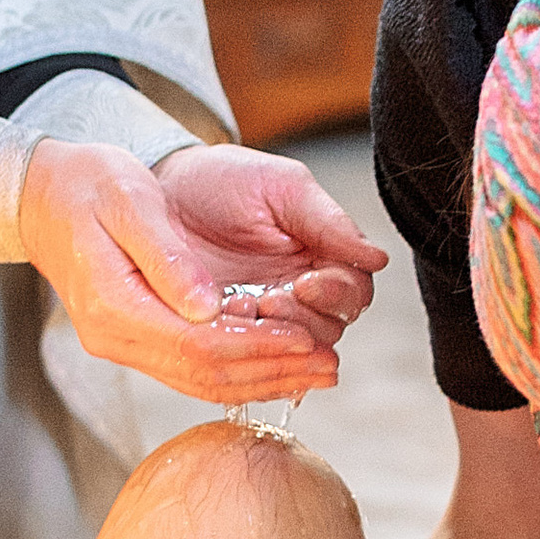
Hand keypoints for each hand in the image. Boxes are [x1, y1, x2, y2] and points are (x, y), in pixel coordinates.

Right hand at [22, 142, 371, 402]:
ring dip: (261, 379)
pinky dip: (236, 371)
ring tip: (316, 372)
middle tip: (329, 366)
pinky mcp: (132, 338)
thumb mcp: (128, 202)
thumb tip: (208, 307)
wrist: (39, 195)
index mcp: (113, 304)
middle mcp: (114, 337)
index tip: (307, 338)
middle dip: (271, 372)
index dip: (258, 346)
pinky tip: (275, 365)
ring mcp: (121, 343)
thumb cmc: (86, 185)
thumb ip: (167, 256)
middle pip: (203, 374)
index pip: (197, 345)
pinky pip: (190, 369)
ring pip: (199, 380)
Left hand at [154, 146, 385, 350]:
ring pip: (288, 352)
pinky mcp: (222, 333)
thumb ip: (329, 222)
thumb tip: (377, 258)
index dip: (336, 295)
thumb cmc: (224, 178)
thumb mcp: (280, 188)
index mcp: (322, 258)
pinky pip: (242, 360)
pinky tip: (218, 325)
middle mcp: (298, 294)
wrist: (162, 189)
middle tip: (268, 302)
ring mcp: (260, 319)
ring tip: (241, 310)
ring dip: (270, 340)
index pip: (353, 292)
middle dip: (301, 322)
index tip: (306, 283)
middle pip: (327, 330)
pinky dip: (237, 350)